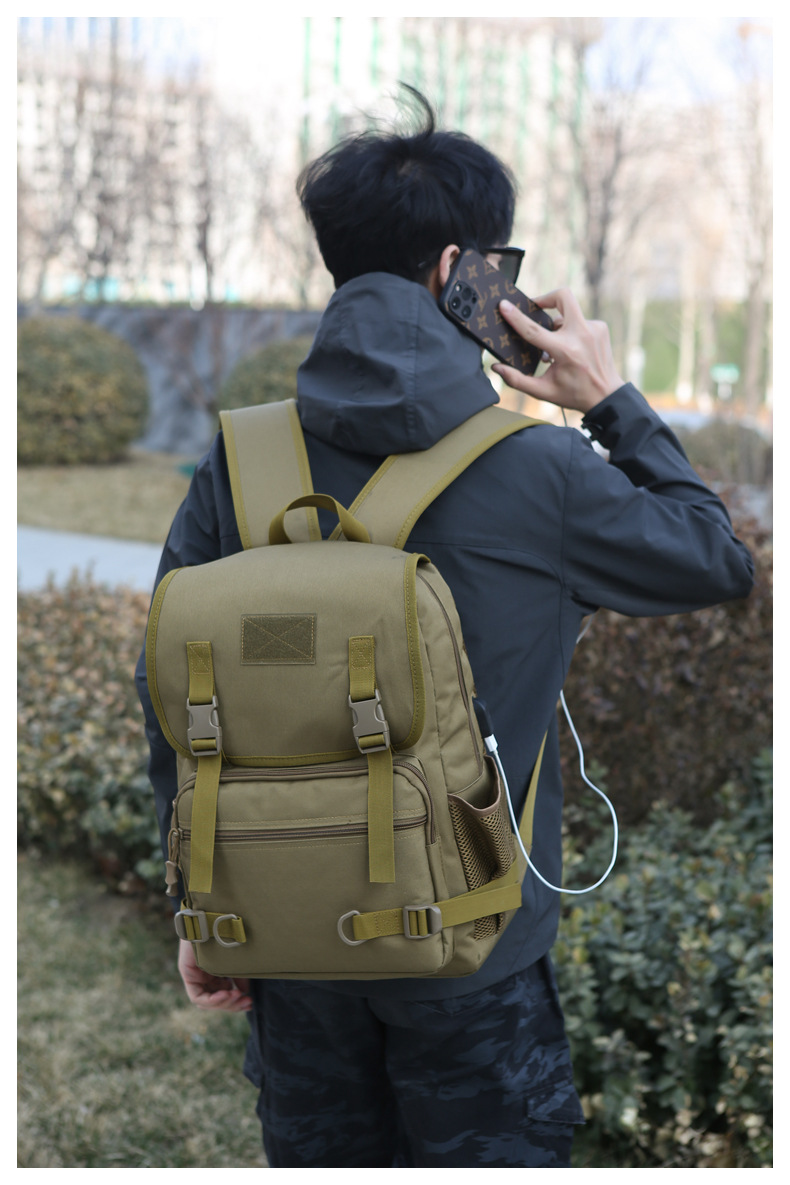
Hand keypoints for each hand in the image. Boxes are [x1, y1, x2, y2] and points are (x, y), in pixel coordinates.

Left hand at [178, 939, 251, 1011]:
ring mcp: (193, 974)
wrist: (214, 913)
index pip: (219, 995)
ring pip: (205, 1001)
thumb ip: (237, 977)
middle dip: (231, 1004)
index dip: (234, 1002)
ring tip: (238, 997)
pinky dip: (212, 999)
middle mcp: (201, 975)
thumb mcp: (234, 959)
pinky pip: (197, 996)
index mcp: (211, 971)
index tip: (249, 1000)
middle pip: (213, 1000)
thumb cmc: (227, 932)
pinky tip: (227, 993)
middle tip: (247, 1002)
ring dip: (223, 1003)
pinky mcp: (187, 972)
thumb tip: (244, 993)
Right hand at [491, 288, 624, 414]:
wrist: (607, 396)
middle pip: (563, 296)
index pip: (534, 330)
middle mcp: (581, 336)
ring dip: (557, 325)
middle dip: (546, 297)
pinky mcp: (601, 327)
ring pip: (568, 313)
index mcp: (565, 352)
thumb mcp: (543, 392)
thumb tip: (496, 368)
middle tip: (536, 306)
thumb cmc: (574, 394)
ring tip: (554, 346)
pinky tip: (571, 348)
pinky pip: (579, 321)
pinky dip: (571, 332)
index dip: (516, 317)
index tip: (504, 305)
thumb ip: (517, 380)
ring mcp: (594, 329)